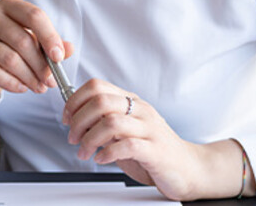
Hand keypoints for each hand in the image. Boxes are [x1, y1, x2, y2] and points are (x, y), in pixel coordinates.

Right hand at [0, 0, 73, 115]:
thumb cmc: (6, 53)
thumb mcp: (31, 46)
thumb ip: (49, 46)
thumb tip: (69, 49)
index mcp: (8, 6)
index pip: (34, 15)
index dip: (49, 37)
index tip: (59, 57)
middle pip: (23, 39)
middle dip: (41, 65)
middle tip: (50, 81)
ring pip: (9, 58)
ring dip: (29, 77)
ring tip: (39, 87)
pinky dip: (12, 83)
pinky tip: (21, 88)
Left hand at [63, 79, 243, 200]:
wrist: (188, 169)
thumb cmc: (154, 151)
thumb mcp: (125, 132)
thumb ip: (104, 123)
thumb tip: (75, 117)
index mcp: (132, 102)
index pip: (97, 86)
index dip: (75, 100)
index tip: (66, 117)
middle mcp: (141, 111)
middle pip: (100, 101)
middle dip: (78, 121)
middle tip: (73, 138)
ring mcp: (150, 129)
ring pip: (111, 122)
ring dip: (89, 139)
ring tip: (85, 152)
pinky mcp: (156, 150)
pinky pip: (127, 145)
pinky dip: (107, 153)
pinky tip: (101, 158)